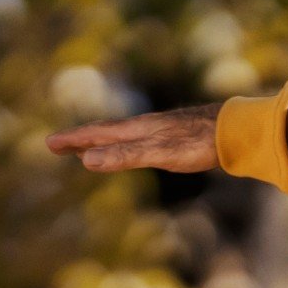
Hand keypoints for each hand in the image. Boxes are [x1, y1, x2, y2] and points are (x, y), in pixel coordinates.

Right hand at [46, 101, 223, 172]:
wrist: (238, 129)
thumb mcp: (160, 153)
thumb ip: (125, 156)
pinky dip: (127, 145)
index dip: (73, 139)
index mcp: (138, 130)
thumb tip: (87, 161)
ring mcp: (162, 130)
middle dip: (81, 139)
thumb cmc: (200, 142)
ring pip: (124, 135)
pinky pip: (142, 139)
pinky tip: (136, 148)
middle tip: (58, 145)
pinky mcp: (177, 136)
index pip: (97, 134)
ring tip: (90, 148)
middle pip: (107, 132)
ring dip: (103, 142)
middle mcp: (147, 126)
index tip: (49, 142)